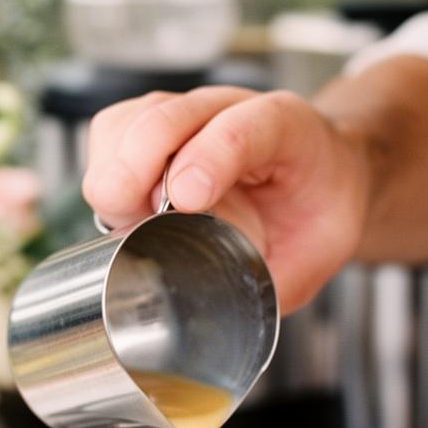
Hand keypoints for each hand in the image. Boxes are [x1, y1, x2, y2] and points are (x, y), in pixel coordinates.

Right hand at [83, 86, 368, 311]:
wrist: (323, 173)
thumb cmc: (319, 206)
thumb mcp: (321, 252)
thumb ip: (278, 282)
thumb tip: (226, 318)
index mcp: (286, 129)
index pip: (241, 129)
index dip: (209, 157)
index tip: (185, 200)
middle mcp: (229, 109)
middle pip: (167, 117)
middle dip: (137, 168)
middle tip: (134, 219)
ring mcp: (187, 113)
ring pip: (128, 122)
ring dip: (115, 174)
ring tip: (131, 220)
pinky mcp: (153, 125)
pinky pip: (110, 133)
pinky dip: (104, 170)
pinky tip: (124, 207)